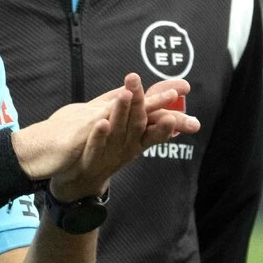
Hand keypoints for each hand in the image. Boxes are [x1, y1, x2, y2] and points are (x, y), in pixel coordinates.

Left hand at [48, 74, 201, 200]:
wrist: (83, 180)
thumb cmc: (110, 148)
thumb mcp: (131, 127)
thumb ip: (145, 104)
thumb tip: (179, 87)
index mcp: (139, 139)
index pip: (156, 125)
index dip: (165, 112)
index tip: (174, 94)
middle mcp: (128, 146)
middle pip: (137, 123)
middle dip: (139, 102)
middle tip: (138, 82)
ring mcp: (110, 154)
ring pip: (118, 132)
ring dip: (122, 112)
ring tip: (125, 94)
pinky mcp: (91, 160)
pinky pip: (96, 147)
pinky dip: (99, 135)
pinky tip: (101, 122)